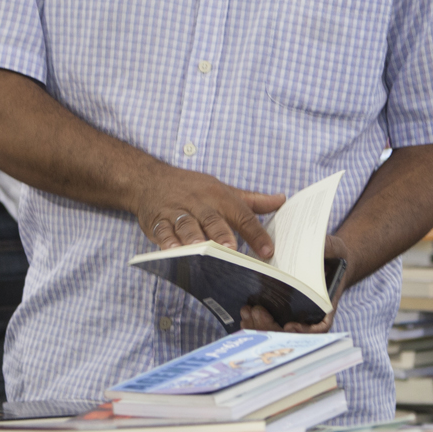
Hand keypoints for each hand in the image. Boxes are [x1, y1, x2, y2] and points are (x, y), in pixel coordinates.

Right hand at [133, 165, 283, 259]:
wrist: (150, 179)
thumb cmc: (192, 188)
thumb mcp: (223, 190)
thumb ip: (252, 200)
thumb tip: (281, 199)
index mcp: (219, 196)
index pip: (242, 215)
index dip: (256, 233)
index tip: (268, 251)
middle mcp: (199, 203)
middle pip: (213, 219)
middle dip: (222, 235)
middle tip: (232, 250)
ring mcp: (177, 211)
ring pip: (187, 225)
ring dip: (194, 238)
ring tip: (201, 252)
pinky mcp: (157, 220)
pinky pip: (162, 231)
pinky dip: (167, 241)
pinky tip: (172, 251)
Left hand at [241, 234, 349, 334]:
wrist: (324, 259)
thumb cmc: (331, 255)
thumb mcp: (334, 248)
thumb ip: (328, 248)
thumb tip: (320, 246)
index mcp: (325, 303)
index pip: (320, 326)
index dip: (305, 331)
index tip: (289, 326)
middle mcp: (311, 314)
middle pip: (292, 333)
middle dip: (272, 326)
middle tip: (257, 311)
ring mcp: (295, 315)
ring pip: (277, 331)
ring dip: (260, 325)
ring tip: (247, 310)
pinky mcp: (281, 311)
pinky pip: (268, 323)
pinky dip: (256, 322)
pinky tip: (245, 312)